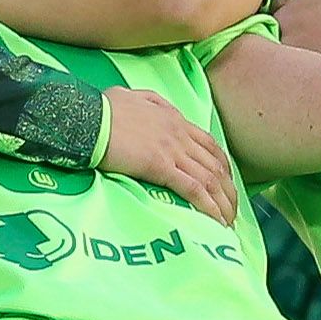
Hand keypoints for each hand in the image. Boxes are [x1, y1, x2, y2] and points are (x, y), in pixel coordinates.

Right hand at [97, 88, 241, 224]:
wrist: (87, 117)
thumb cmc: (101, 108)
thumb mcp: (131, 97)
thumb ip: (148, 102)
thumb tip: (152, 106)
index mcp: (173, 118)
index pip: (208, 144)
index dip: (221, 166)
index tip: (225, 183)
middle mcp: (179, 134)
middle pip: (215, 164)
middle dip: (228, 189)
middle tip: (233, 209)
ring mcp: (172, 150)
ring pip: (209, 179)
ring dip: (223, 203)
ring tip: (229, 222)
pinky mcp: (161, 166)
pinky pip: (193, 189)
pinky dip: (209, 207)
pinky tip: (216, 221)